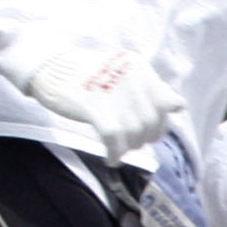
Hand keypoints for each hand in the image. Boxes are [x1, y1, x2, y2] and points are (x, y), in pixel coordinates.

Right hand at [26, 44, 182, 155]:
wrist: (49, 67)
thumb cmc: (89, 75)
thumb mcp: (123, 72)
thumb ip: (149, 87)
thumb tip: (177, 106)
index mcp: (140, 68)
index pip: (169, 104)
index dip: (162, 123)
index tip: (150, 132)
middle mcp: (132, 78)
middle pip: (152, 122)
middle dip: (145, 138)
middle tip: (132, 144)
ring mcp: (113, 92)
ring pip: (135, 133)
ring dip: (129, 147)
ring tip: (119, 149)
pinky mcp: (93, 106)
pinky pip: (114, 139)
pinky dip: (115, 154)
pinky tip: (111, 159)